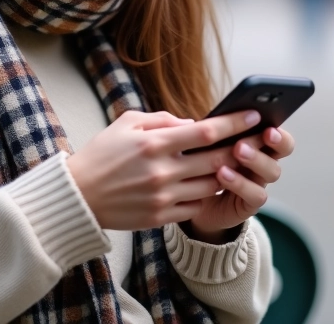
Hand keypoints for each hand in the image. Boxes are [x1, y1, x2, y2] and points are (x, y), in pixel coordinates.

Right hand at [66, 109, 263, 230]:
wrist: (77, 196)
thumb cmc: (102, 154)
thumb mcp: (126, 123)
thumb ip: (161, 119)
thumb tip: (192, 123)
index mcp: (155, 143)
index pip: (206, 132)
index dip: (233, 124)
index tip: (253, 117)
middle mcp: (162, 170)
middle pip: (217, 160)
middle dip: (241, 150)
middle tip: (256, 142)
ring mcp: (163, 196)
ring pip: (211, 186)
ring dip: (226, 174)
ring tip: (234, 164)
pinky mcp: (160, 217)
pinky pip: (196, 207)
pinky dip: (206, 196)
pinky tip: (209, 186)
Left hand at [183, 126, 295, 242]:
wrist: (190, 199)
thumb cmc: (199, 164)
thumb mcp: (203, 143)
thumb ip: (207, 130)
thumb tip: (198, 120)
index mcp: (256, 143)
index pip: (279, 135)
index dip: (279, 131)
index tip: (269, 125)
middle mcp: (262, 162)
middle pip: (282, 150)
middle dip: (275, 141)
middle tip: (262, 134)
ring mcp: (258, 183)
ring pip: (272, 172)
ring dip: (256, 159)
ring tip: (237, 150)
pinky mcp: (249, 204)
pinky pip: (255, 194)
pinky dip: (240, 183)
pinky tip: (223, 174)